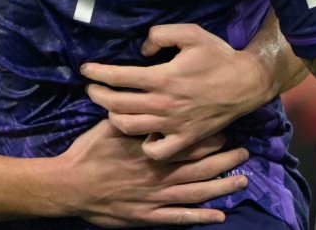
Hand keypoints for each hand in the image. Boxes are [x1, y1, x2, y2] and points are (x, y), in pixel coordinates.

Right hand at [56, 119, 247, 226]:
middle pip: (199, 165)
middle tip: (245, 153)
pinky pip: (180, 217)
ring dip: (221, 187)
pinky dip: (200, 216)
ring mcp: (156, 197)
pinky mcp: (148, 216)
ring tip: (242, 181)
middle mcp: (159, 173)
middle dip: (224, 159)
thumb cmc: (88, 152)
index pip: (187, 141)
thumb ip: (130, 116)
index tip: (225, 129)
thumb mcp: (108, 125)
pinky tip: (219, 215)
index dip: (209, 136)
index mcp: (151, 148)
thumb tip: (144, 98)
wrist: (70, 185)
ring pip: (196, 191)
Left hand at [81, 24, 274, 160]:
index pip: (118, 77)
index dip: (97, 73)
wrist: (246, 83)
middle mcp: (164, 103)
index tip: (86, 70)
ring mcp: (173, 124)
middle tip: (91, 89)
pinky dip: (143, 144)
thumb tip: (140, 51)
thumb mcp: (190, 33)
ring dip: (112, 117)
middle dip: (96, 95)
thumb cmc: (217, 56)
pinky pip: (157, 150)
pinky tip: (141, 133)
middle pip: (116, 104)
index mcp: (162, 77)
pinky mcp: (185, 138)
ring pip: (129, 127)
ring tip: (110, 108)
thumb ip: (160, 35)